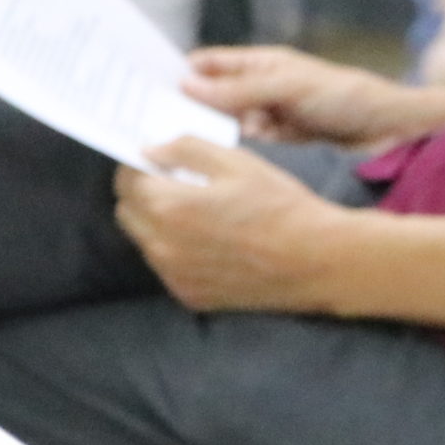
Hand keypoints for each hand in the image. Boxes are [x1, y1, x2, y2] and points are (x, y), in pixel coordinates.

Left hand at [113, 137, 352, 312]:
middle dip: (141, 193)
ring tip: (194, 212)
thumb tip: (151, 151)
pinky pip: (167, 267)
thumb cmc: (280, 205)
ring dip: (156, 222)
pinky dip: (175, 250)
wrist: (316, 260)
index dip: (138, 164)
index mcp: (169, 207)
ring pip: (145, 241)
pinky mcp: (190, 296)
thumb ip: (185, 149)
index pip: (127, 180)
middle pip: (127, 212)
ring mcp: (175, 276)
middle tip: (171, 182)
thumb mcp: (236, 161)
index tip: (157, 159)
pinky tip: (208, 240)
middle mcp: (163, 246)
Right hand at [184, 47, 444, 149]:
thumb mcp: (287, 89)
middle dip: (195, 107)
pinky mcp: (286, 136)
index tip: (149, 92)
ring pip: (232, 121)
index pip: (209, 64)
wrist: (390, 126)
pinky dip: (245, 146)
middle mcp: (263, 85)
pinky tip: (238, 154)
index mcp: (261, 63)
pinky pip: (254, 141)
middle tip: (163, 127)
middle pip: (215, 95)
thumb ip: (239, 90)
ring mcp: (274, 111)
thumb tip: (188, 87)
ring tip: (200, 143)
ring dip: (221, 130)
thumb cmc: (344, 95)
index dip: (181, 74)